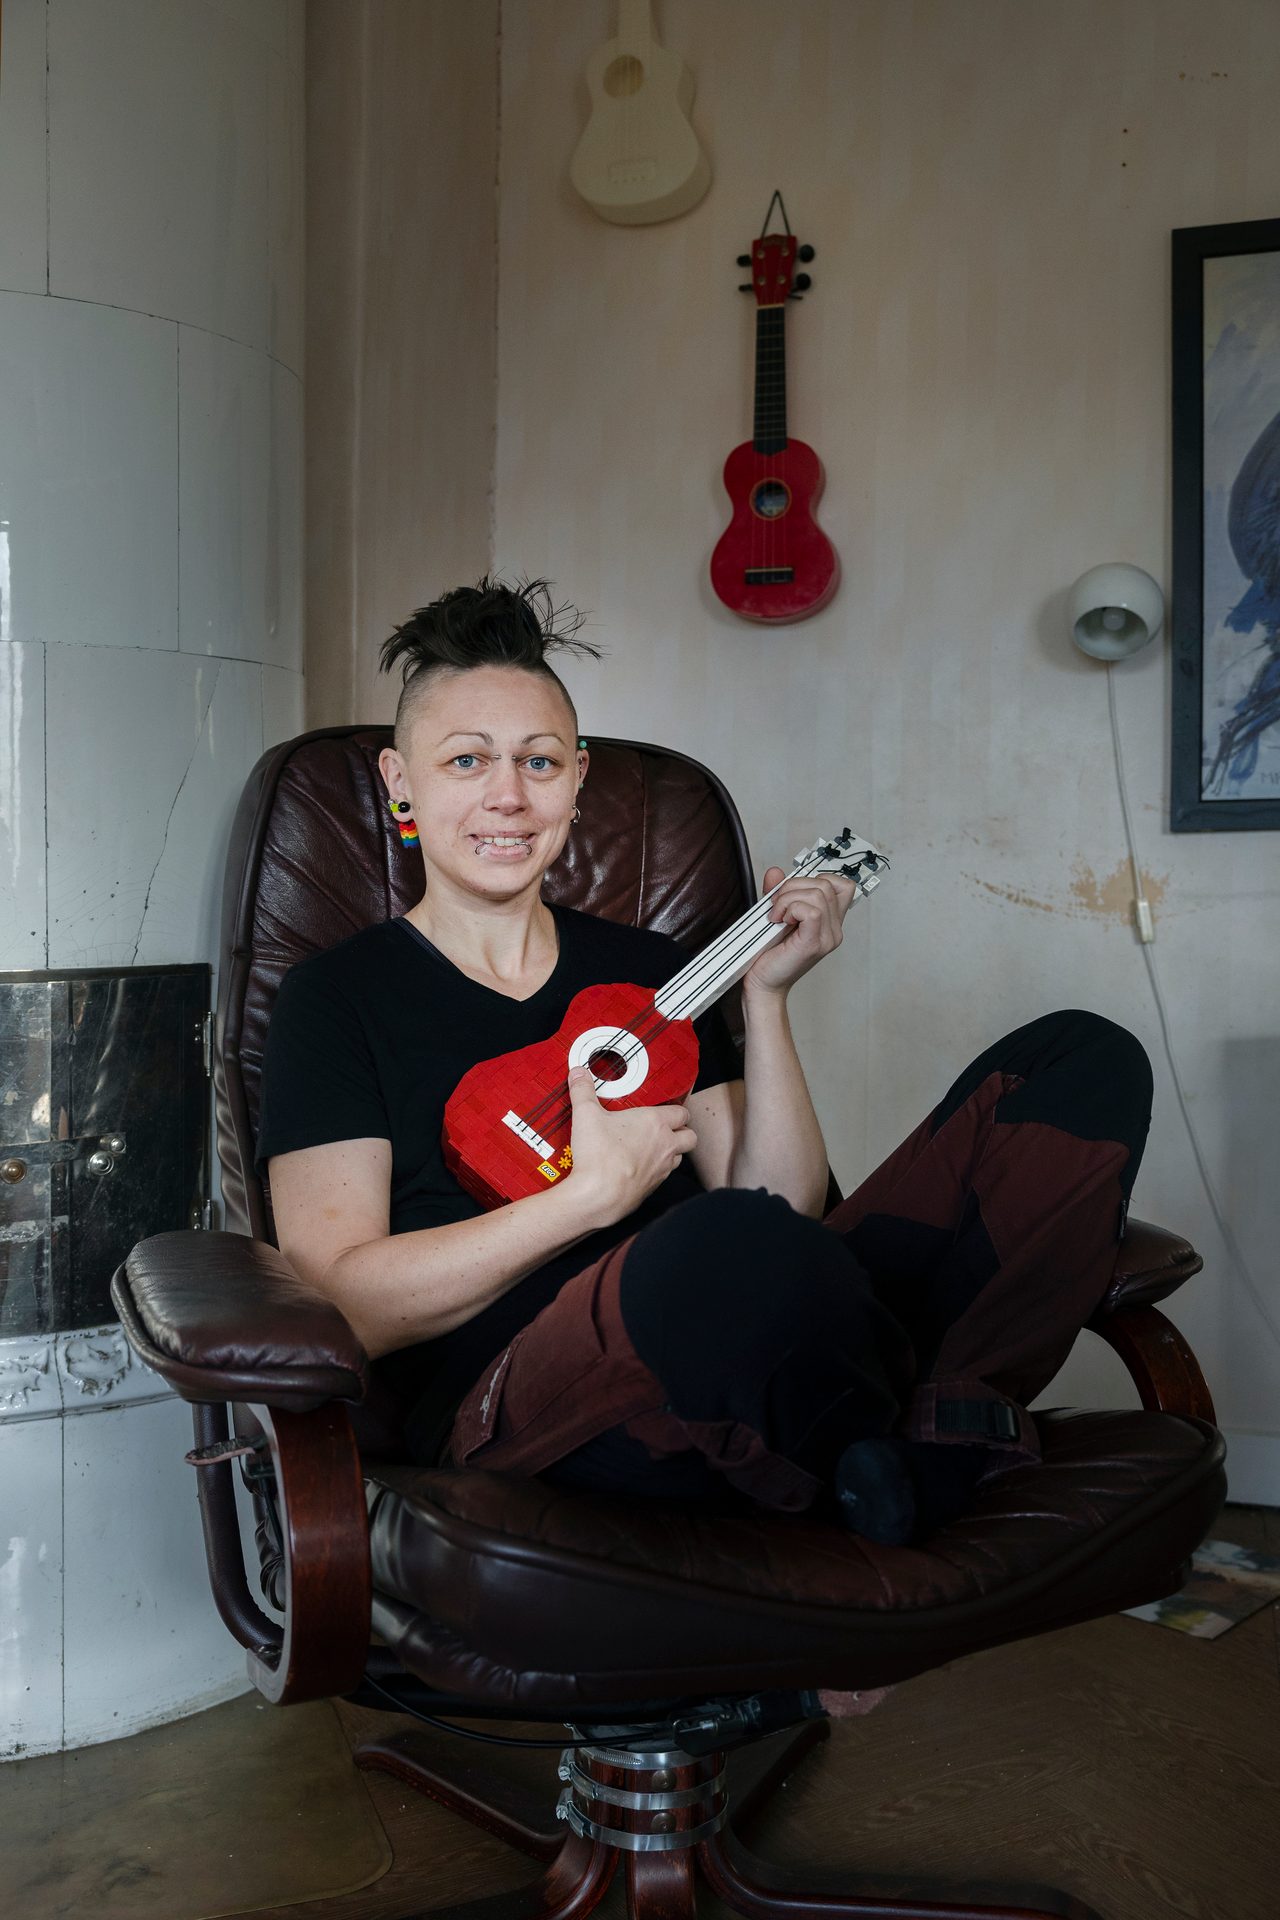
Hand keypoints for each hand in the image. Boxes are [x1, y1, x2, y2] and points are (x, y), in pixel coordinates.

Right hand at [564, 1067, 697, 1229]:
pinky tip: (638, 1167)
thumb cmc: (598, 1156)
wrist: (598, 1195)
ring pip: (680, 1157)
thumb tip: (579, 1073)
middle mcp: (665, 1145)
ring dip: (671, 1152)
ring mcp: (662, 1169)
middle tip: (665, 1128)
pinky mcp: (653, 1188)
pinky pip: (664, 1176)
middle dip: (682, 1131)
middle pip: (690, 1136)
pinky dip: (656, 1170)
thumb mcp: (586, 1115)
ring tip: (652, 1147)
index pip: (682, 1113)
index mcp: (655, 1123)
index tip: (666, 1109)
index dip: (676, 1110)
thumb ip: (583, 1091)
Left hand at [742, 866, 857, 998]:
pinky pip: (811, 910)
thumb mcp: (775, 915)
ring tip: (777, 915)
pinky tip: (781, 920)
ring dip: (790, 897)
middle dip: (795, 886)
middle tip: (777, 905)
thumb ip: (778, 892)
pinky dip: (791, 908)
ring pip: (819, 893)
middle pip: (827, 884)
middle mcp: (833, 930)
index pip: (843, 886)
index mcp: (829, 922)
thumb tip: (776, 872)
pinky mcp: (814, 943)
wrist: (762, 984)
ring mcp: (827, 937)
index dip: (818, 879)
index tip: (794, 893)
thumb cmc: (769, 955)